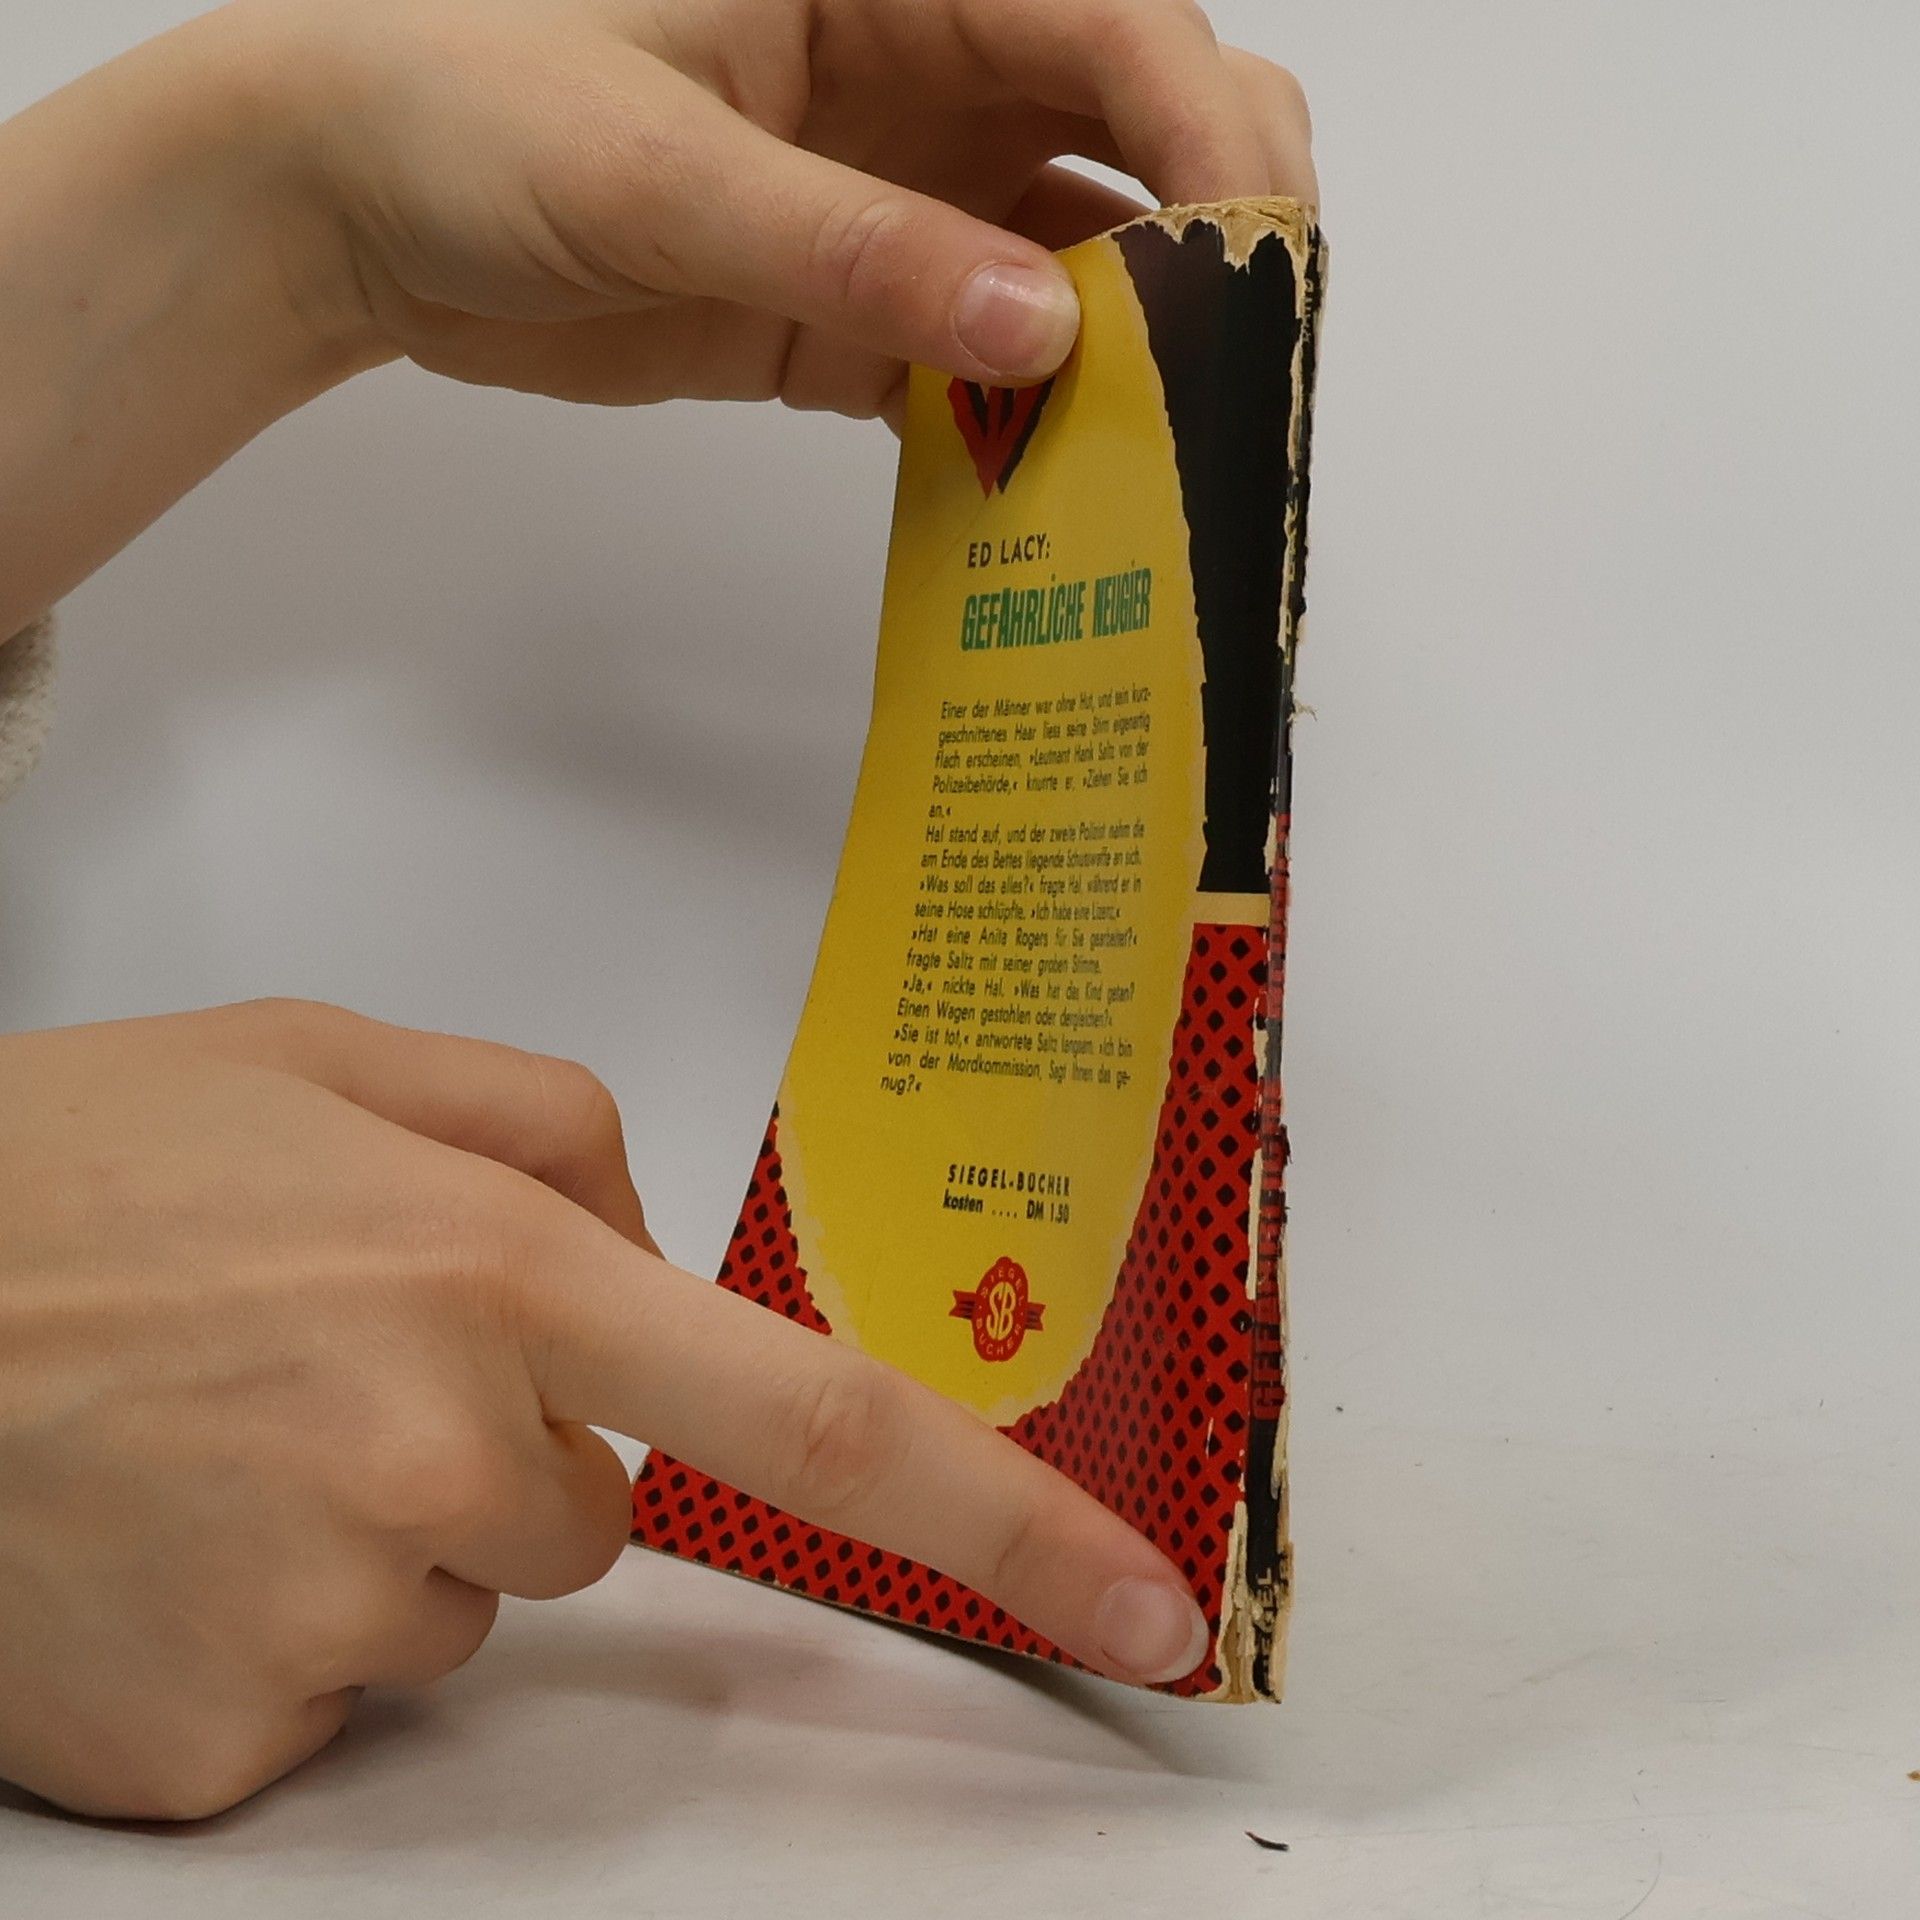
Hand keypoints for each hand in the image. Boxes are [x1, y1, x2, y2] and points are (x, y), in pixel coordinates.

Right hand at [0, 1001, 1211, 1819]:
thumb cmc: (80, 1168)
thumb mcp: (335, 1063)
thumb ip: (545, 1123)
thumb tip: (646, 1237)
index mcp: (504, 1274)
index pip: (820, 1419)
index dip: (1010, 1524)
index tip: (1147, 1610)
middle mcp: (446, 1456)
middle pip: (596, 1517)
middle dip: (504, 1449)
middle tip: (312, 1361)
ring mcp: (331, 1618)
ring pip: (460, 1603)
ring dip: (377, 1533)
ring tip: (209, 1431)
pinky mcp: (221, 1749)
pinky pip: (329, 1694)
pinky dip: (269, 1627)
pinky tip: (152, 1529)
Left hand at [262, 0, 1314, 416]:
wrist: (352, 204)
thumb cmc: (462, 105)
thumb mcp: (655, 167)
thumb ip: (854, 243)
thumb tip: (1041, 329)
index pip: (1110, 22)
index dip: (1206, 129)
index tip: (1254, 256)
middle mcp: (924, 73)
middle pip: (1135, 130)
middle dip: (1210, 232)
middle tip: (1243, 362)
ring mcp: (899, 196)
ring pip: (1077, 259)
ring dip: (1132, 351)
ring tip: (1172, 454)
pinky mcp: (859, 307)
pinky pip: (982, 365)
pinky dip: (1026, 424)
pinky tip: (1054, 489)